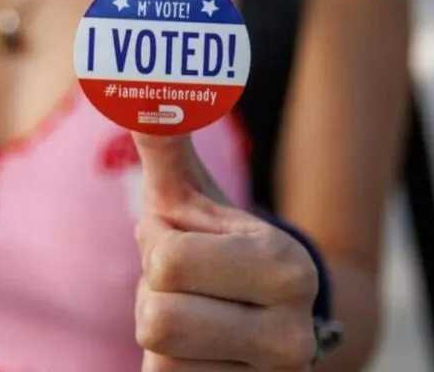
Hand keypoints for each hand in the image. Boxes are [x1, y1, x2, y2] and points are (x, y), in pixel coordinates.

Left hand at [132, 133, 319, 370]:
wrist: (268, 328)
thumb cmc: (218, 253)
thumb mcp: (193, 200)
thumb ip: (166, 144)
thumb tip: (141, 88)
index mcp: (286, 267)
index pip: (167, 262)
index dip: (160, 249)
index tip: (189, 246)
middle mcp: (292, 334)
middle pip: (157, 316)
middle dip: (157, 294)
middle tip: (188, 287)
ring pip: (158, 357)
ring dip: (162, 332)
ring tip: (195, 317)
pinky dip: (171, 367)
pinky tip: (201, 353)